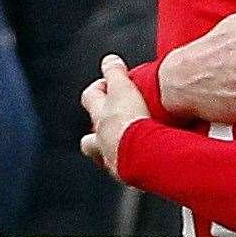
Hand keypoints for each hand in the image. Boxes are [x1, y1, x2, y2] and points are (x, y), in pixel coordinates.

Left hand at [79, 55, 150, 176]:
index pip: (89, 99)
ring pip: (105, 158)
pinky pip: (127, 172)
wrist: (143, 154)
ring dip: (113, 152)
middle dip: (97, 132)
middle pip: (89, 139)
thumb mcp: (122, 88)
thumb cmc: (130, 123)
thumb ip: (115, 73)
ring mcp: (113, 161)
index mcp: (100, 117)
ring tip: (129, 148)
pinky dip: (132, 167)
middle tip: (111, 125)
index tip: (108, 84)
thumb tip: (109, 60)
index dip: (97, 89)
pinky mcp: (129, 176)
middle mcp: (102, 142)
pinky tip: (147, 162)